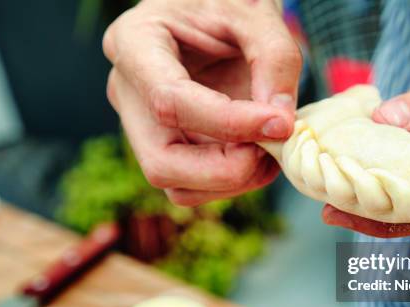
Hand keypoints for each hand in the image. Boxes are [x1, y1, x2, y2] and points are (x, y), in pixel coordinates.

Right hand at [103, 0, 301, 205]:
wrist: (216, 10)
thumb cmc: (228, 2)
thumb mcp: (256, 12)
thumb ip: (275, 60)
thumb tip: (280, 125)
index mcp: (134, 44)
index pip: (169, 102)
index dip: (229, 123)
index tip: (281, 124)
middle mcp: (128, 92)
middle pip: (161, 163)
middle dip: (226, 170)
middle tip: (272, 147)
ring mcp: (145, 126)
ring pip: (177, 185)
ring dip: (233, 180)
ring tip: (271, 148)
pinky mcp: (169, 146)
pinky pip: (195, 186)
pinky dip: (233, 181)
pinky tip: (259, 153)